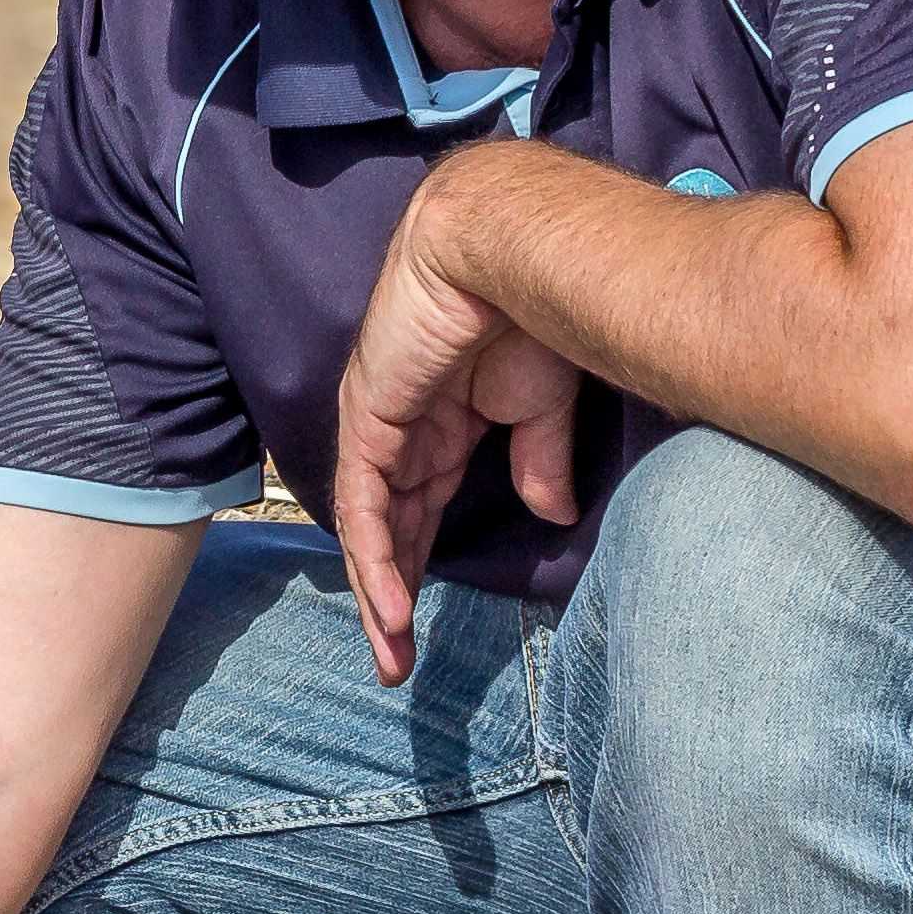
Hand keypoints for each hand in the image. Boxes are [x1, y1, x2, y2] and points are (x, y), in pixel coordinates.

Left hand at [330, 189, 584, 685]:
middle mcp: (401, 433)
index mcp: (441, 428)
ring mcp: (379, 428)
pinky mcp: (368, 421)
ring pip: (368, 529)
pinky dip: (374, 558)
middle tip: (397, 665)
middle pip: (388, 531)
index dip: (420, 569)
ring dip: (379, 596)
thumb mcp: (542, 405)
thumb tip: (549, 512)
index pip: (420, 513)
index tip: (424, 630)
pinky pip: (363, 506)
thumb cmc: (533, 310)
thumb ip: (539, 458)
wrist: (509, 248)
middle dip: (391, 600)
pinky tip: (388, 606)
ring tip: (391, 656)